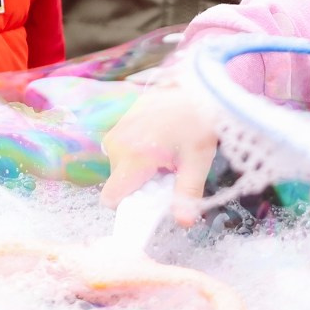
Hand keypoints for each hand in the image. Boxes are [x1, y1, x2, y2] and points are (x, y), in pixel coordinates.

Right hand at [100, 83, 218, 225]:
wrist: (197, 86)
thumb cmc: (198, 123)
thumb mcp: (197, 162)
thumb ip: (187, 194)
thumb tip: (184, 223)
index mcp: (133, 158)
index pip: (110, 198)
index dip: (128, 205)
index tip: (150, 199)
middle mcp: (118, 144)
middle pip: (120, 182)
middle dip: (141, 184)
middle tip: (168, 171)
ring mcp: (117, 130)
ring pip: (121, 165)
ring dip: (140, 166)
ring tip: (166, 152)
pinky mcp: (121, 120)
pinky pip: (123, 147)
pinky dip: (138, 150)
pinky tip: (160, 138)